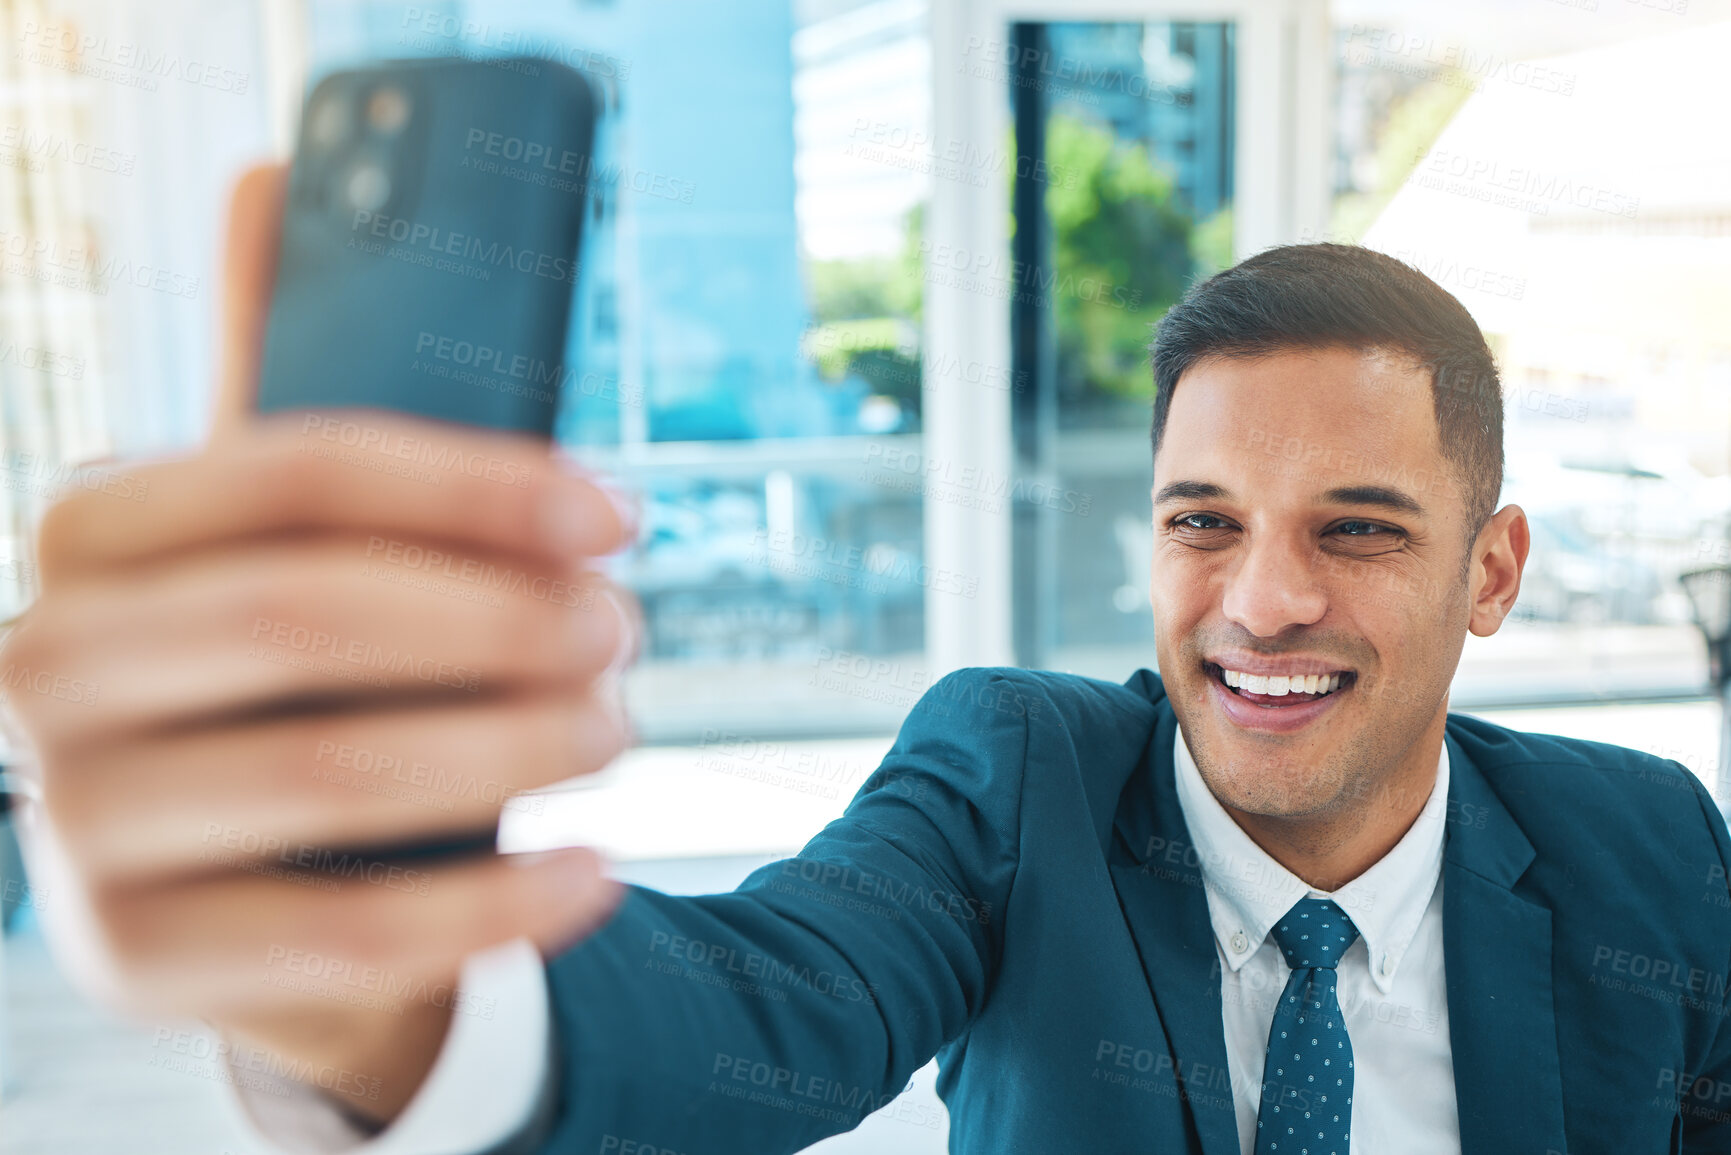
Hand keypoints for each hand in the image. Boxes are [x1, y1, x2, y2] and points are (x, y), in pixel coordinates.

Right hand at [0, 164, 637, 1122]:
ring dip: (516, 745)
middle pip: (310, 617)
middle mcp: (50, 670)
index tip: (617, 514)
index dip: (477, 484)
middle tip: (623, 629)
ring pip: (331, 773)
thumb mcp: (285, 536)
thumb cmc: (295, 673)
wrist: (237, 881)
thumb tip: (272, 175)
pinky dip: (497, 904)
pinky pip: (348, 938)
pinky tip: (594, 872)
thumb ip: (289, 384)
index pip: (295, 470)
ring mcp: (81, 828)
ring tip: (619, 725)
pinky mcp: (144, 961)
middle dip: (503, 621)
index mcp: (95, 532)